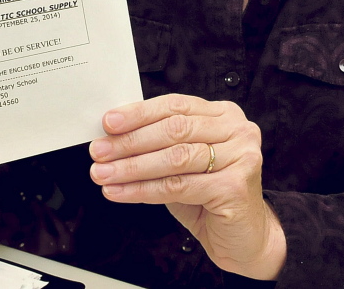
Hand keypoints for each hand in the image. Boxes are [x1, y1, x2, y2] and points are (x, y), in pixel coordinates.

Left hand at [88, 94, 285, 279]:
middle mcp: (237, 130)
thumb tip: (113, 136)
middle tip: (99, 151)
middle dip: (131, 141)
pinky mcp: (236, 186)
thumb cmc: (210, 196)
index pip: (175, 105)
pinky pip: (178, 186)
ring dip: (132, 166)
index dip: (139, 113)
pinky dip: (144, 189)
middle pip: (174, 129)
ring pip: (174, 157)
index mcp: (223, 114)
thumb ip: (159, 143)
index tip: (108, 123)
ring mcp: (241, 156)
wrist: (245, 239)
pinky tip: (121, 192)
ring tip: (104, 173)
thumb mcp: (183, 162)